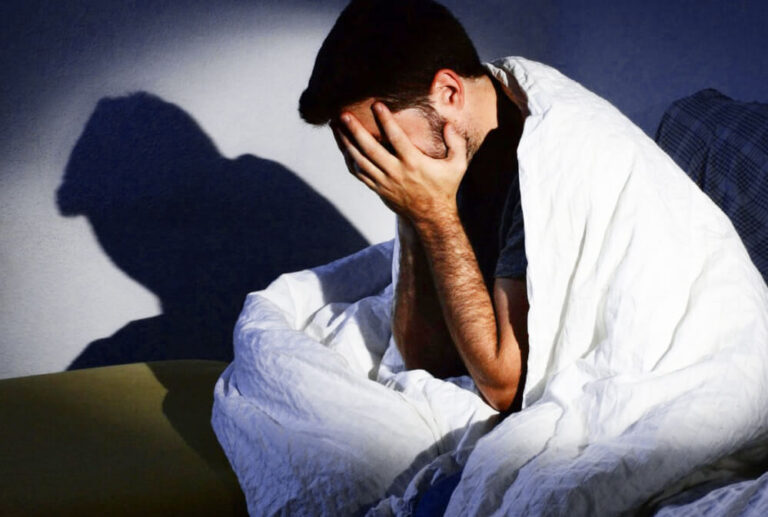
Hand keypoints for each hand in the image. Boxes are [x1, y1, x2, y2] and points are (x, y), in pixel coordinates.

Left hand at [335, 102, 467, 223]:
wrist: (433, 217)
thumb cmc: (445, 187)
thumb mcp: (457, 166)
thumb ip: (455, 143)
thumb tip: (448, 123)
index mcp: (414, 163)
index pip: (396, 137)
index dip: (385, 120)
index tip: (376, 104)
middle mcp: (396, 171)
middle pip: (370, 148)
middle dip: (355, 130)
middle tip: (343, 114)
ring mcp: (384, 182)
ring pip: (359, 160)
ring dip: (346, 143)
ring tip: (336, 127)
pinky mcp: (378, 189)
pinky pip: (359, 173)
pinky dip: (349, 160)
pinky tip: (343, 147)